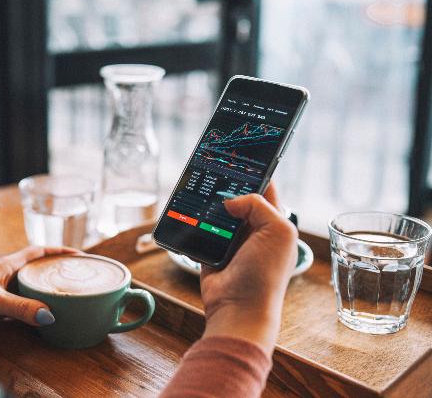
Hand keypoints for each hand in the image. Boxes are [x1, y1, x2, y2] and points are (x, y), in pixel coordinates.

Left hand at [0, 246, 80, 332]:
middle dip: (56, 271)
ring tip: (67, 297)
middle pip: (36, 269)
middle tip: (78, 278)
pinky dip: (36, 310)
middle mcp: (5, 277)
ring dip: (47, 292)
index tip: (78, 255)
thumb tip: (49, 315)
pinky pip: (23, 307)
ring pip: (31, 289)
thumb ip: (20, 307)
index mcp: (5, 266)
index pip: (36, 252)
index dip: (57, 251)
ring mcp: (1, 293)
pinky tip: (46, 317)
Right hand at [200, 183, 297, 353]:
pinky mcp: (210, 250)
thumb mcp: (277, 231)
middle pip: (238, 198)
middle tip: (211, 167)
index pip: (265, 188)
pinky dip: (193, 221)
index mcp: (275, 223)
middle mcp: (253, 230)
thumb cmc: (266, 274)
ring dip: (208, 203)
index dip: (254, 171)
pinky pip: (199, 228)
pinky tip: (186, 210)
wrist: (238, 307)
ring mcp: (231, 241)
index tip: (239, 154)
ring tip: (196, 187)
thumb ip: (258, 205)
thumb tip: (229, 200)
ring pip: (216, 211)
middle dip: (226, 186)